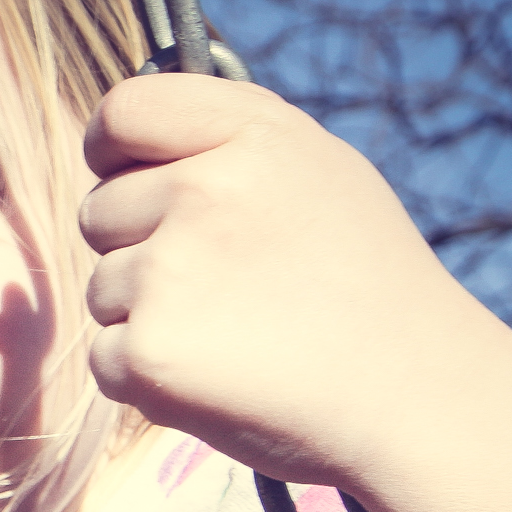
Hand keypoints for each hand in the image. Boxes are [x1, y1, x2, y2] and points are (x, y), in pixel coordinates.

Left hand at [80, 73, 511, 511]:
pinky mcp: (147, 350)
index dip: (110, 151)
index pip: (124, 114)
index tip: (121, 177)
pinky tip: (219, 378)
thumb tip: (125, 151)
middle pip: (100, 212)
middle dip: (140, 247)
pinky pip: (106, 356)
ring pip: (103, 289)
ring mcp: (169, 271)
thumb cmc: (363, 285)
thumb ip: (224, 147)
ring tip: (238, 335)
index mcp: (250, 137)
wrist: (411, 396)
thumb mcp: (318, 175)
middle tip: (227, 285)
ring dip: (147, 317)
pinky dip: (147, 376)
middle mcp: (203, 191)